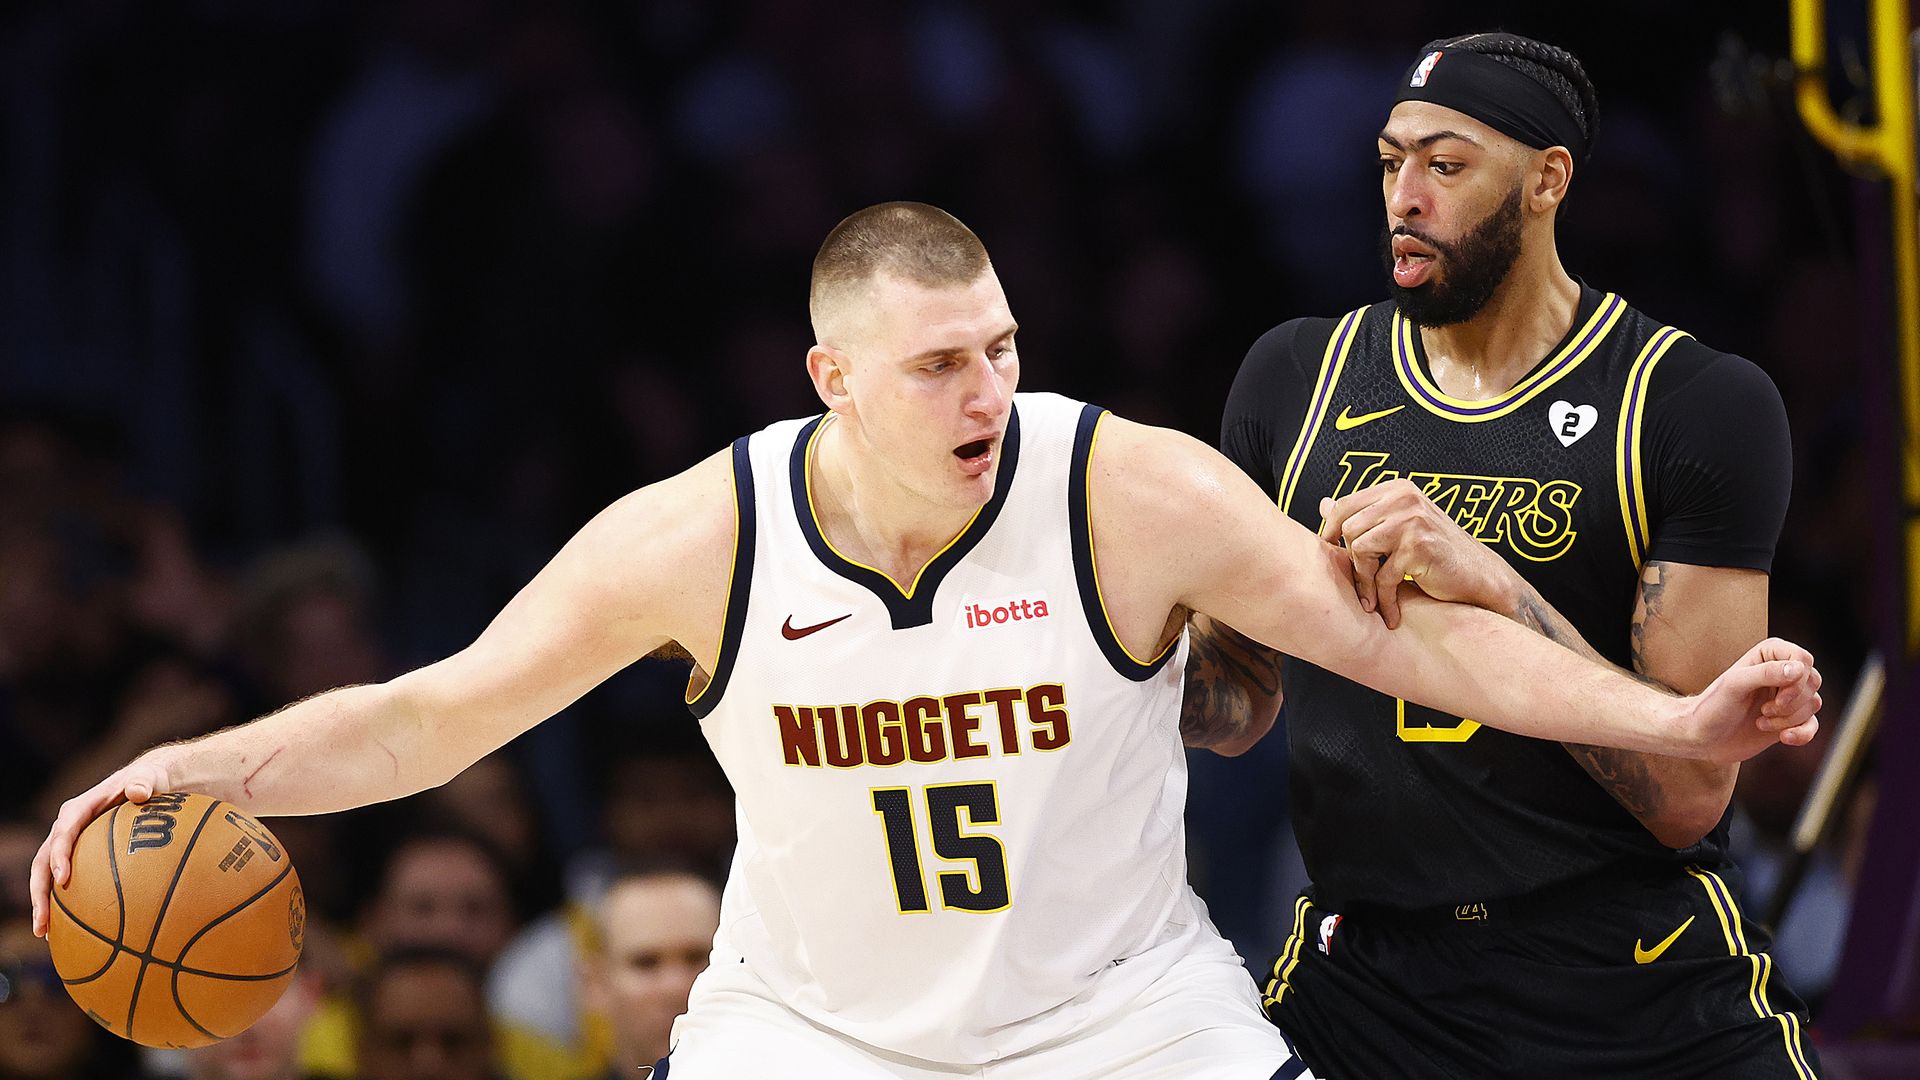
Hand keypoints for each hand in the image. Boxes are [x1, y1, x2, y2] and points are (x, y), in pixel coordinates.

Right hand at [31, 755, 174, 937]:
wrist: (147, 783)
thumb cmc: (150, 781)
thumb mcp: (150, 778)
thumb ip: (143, 783)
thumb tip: (138, 791)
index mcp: (78, 809)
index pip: (63, 832)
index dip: (60, 854)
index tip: (63, 880)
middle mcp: (66, 827)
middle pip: (43, 860)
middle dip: (39, 891)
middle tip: (42, 921)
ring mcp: (69, 843)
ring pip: (46, 875)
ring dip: (42, 903)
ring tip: (43, 932)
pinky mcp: (77, 855)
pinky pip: (64, 880)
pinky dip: (62, 902)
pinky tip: (66, 928)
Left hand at [1318, 480, 1510, 627]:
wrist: (1480, 577)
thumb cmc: (1438, 555)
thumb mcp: (1399, 528)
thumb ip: (1364, 516)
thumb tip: (1323, 504)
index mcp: (1397, 490)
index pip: (1345, 505)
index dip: (1331, 532)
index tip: (1334, 556)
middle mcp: (1404, 498)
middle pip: (1349, 529)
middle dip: (1351, 561)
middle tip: (1362, 584)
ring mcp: (1412, 520)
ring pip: (1360, 549)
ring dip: (1365, 582)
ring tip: (1374, 600)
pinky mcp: (1418, 546)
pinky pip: (1383, 576)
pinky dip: (1384, 599)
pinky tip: (1391, 613)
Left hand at [1682, 638, 1822, 762]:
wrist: (1703, 738)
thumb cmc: (1713, 706)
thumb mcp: (1734, 685)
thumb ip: (1765, 673)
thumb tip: (1799, 669)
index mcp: (1769, 654)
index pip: (1803, 659)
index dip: (1796, 681)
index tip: (1776, 698)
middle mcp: (1782, 672)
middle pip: (1813, 682)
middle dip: (1791, 702)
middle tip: (1763, 710)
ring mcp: (1788, 696)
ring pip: (1813, 703)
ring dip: (1788, 719)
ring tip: (1760, 721)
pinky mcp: (1790, 719)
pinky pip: (1813, 724)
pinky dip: (1802, 734)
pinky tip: (1784, 738)